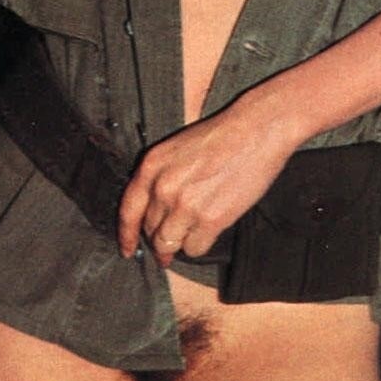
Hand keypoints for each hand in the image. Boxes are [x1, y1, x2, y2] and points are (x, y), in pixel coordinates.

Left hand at [117, 101, 295, 267]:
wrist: (254, 131)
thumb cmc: (220, 137)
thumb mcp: (176, 149)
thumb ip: (160, 178)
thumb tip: (155, 211)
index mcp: (152, 166)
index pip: (128, 210)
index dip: (126, 235)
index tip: (127, 249)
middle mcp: (163, 188)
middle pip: (151, 231)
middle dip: (160, 237)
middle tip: (172, 239)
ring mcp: (185, 206)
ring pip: (169, 244)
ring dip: (179, 243)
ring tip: (193, 231)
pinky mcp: (210, 220)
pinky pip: (194, 249)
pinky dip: (200, 244)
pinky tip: (210, 228)